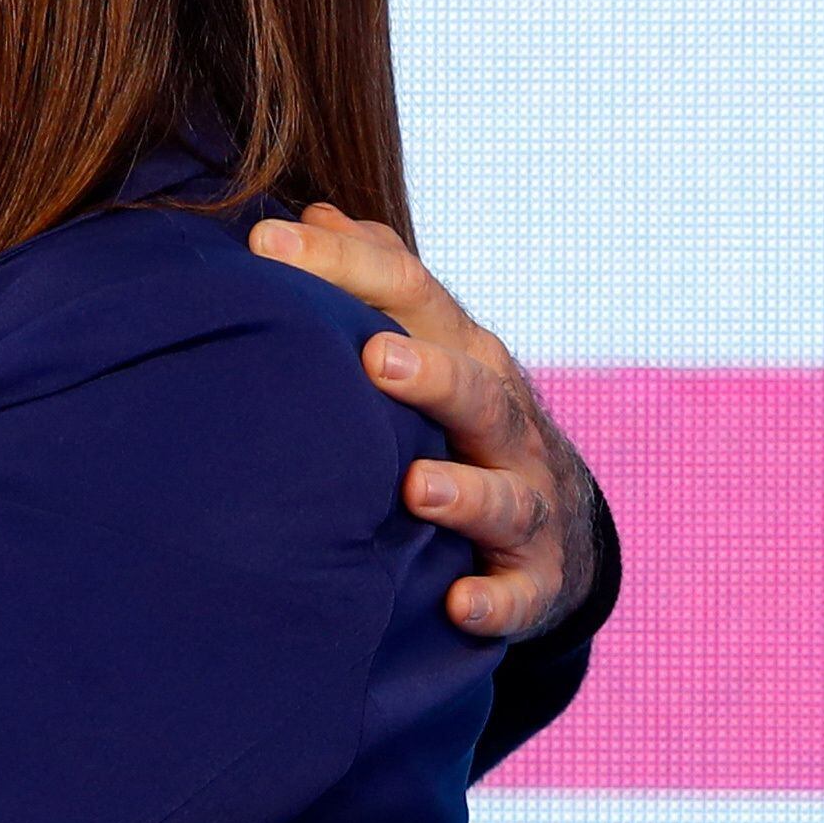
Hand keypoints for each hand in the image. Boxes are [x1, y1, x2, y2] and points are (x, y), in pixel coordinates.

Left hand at [248, 204, 605, 639]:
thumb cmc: (457, 417)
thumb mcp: (428, 343)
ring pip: (505, 493)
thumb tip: (307, 217)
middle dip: (431, 373)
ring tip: (415, 488)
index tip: (268, 247)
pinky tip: (460, 605)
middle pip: (475, 387)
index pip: (412, 294)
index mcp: (464, 352)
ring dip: (464, 492)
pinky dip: (495, 601)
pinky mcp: (535, 580)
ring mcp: (525, 500)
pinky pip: (520, 594)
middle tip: (375, 359)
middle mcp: (503, 420)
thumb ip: (373, 282)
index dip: (343, 267)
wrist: (556, 522)